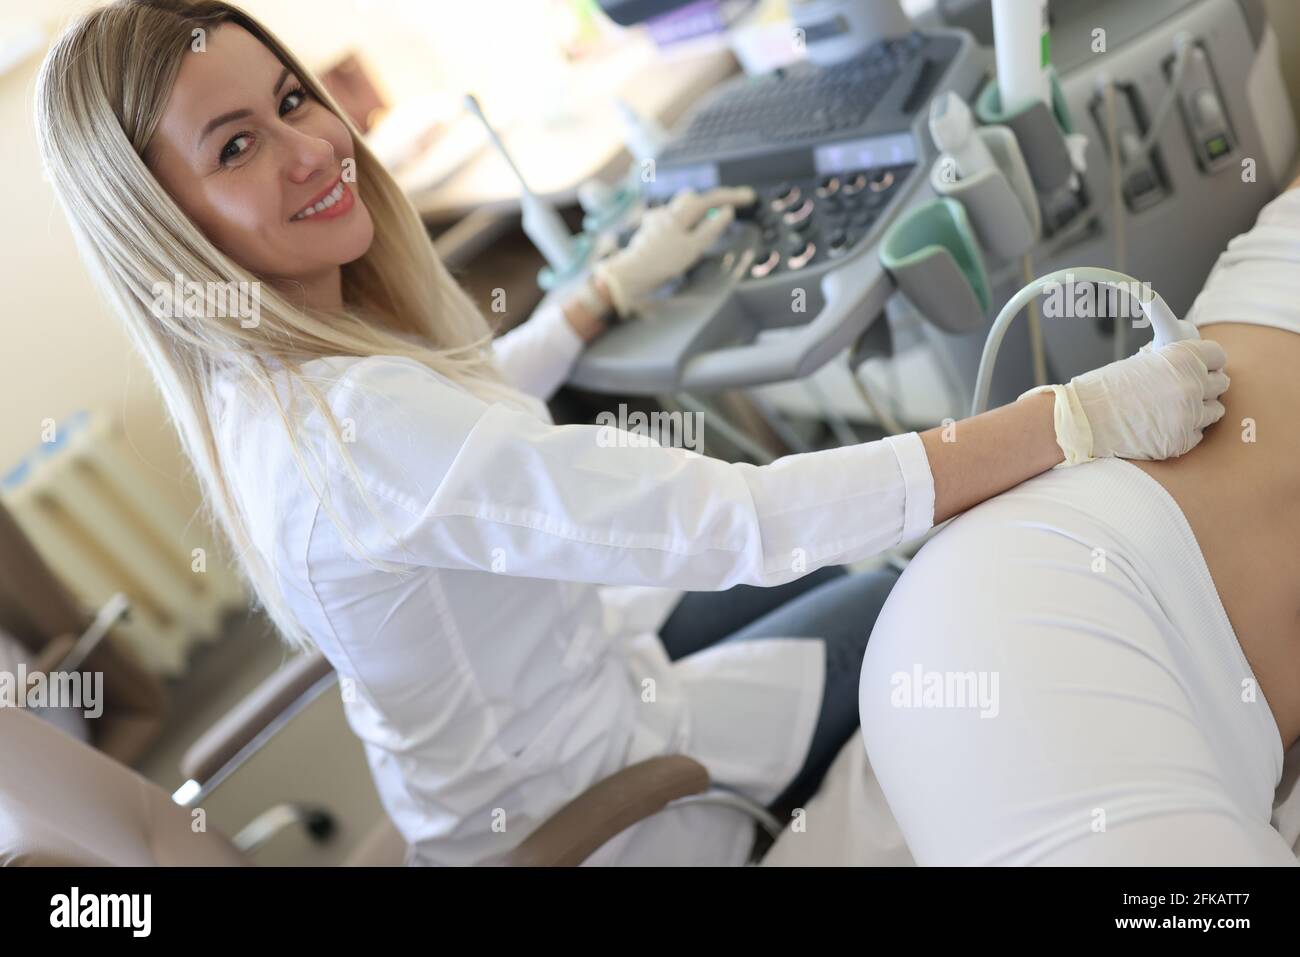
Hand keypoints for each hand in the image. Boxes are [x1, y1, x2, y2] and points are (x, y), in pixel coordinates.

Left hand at [594, 186, 755, 316]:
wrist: (628, 275)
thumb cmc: (661, 263)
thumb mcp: (692, 248)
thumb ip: (710, 229)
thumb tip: (727, 212)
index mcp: (679, 215)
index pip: (710, 198)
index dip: (731, 196)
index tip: (748, 196)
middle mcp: (666, 213)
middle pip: (692, 198)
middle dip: (710, 201)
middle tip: (727, 210)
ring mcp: (654, 221)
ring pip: (679, 209)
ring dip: (693, 212)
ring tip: (704, 225)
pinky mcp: (647, 232)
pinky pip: (668, 222)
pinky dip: (679, 224)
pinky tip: (678, 236)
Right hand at [1027, 339, 1228, 464]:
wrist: (1082, 421)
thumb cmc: (1103, 391)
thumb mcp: (1140, 363)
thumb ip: (1171, 363)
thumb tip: (1191, 365)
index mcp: (1181, 357)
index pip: (1217, 355)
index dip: (1210, 361)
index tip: (1205, 367)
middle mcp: (1190, 385)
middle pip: (1222, 383)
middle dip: (1206, 386)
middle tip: (1185, 390)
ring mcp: (1188, 416)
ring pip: (1214, 412)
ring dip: (1198, 411)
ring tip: (1170, 411)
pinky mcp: (1182, 441)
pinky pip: (1197, 435)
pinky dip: (1183, 432)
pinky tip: (1161, 427)